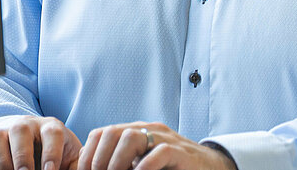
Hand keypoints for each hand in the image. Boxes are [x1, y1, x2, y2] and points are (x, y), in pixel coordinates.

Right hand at [0, 115, 81, 169]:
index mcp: (51, 127)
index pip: (53, 134)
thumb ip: (79, 162)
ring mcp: (5, 131)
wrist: (30, 140)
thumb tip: (90, 169)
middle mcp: (27, 125)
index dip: (52, 152)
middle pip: (22, 133)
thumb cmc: (54, 151)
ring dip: (2, 159)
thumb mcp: (69, 155)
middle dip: (23, 157)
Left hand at [78, 122, 233, 169]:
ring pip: (132, 136)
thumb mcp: (140, 163)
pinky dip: (144, 167)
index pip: (102, 133)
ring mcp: (167, 139)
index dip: (88, 155)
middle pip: (113, 132)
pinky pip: (160, 152)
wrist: (208, 168)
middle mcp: (150, 130)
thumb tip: (88, 168)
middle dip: (99, 160)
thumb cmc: (170, 168)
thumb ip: (121, 161)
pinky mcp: (182, 152)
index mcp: (137, 131)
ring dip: (118, 162)